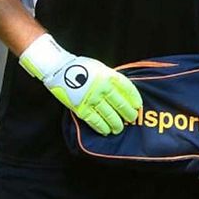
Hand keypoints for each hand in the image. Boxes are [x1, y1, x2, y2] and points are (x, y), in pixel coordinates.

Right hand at [20, 34, 141, 134]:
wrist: (60, 69)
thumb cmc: (82, 68)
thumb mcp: (101, 69)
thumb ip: (112, 80)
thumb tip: (123, 93)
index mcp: (109, 76)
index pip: (128, 89)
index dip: (134, 98)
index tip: (138, 105)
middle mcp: (103, 88)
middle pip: (120, 104)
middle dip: (128, 114)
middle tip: (132, 118)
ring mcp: (92, 99)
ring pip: (109, 115)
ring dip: (116, 124)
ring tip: (119, 128)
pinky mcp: (81, 108)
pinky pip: (94, 121)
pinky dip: (101, 127)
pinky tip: (106, 131)